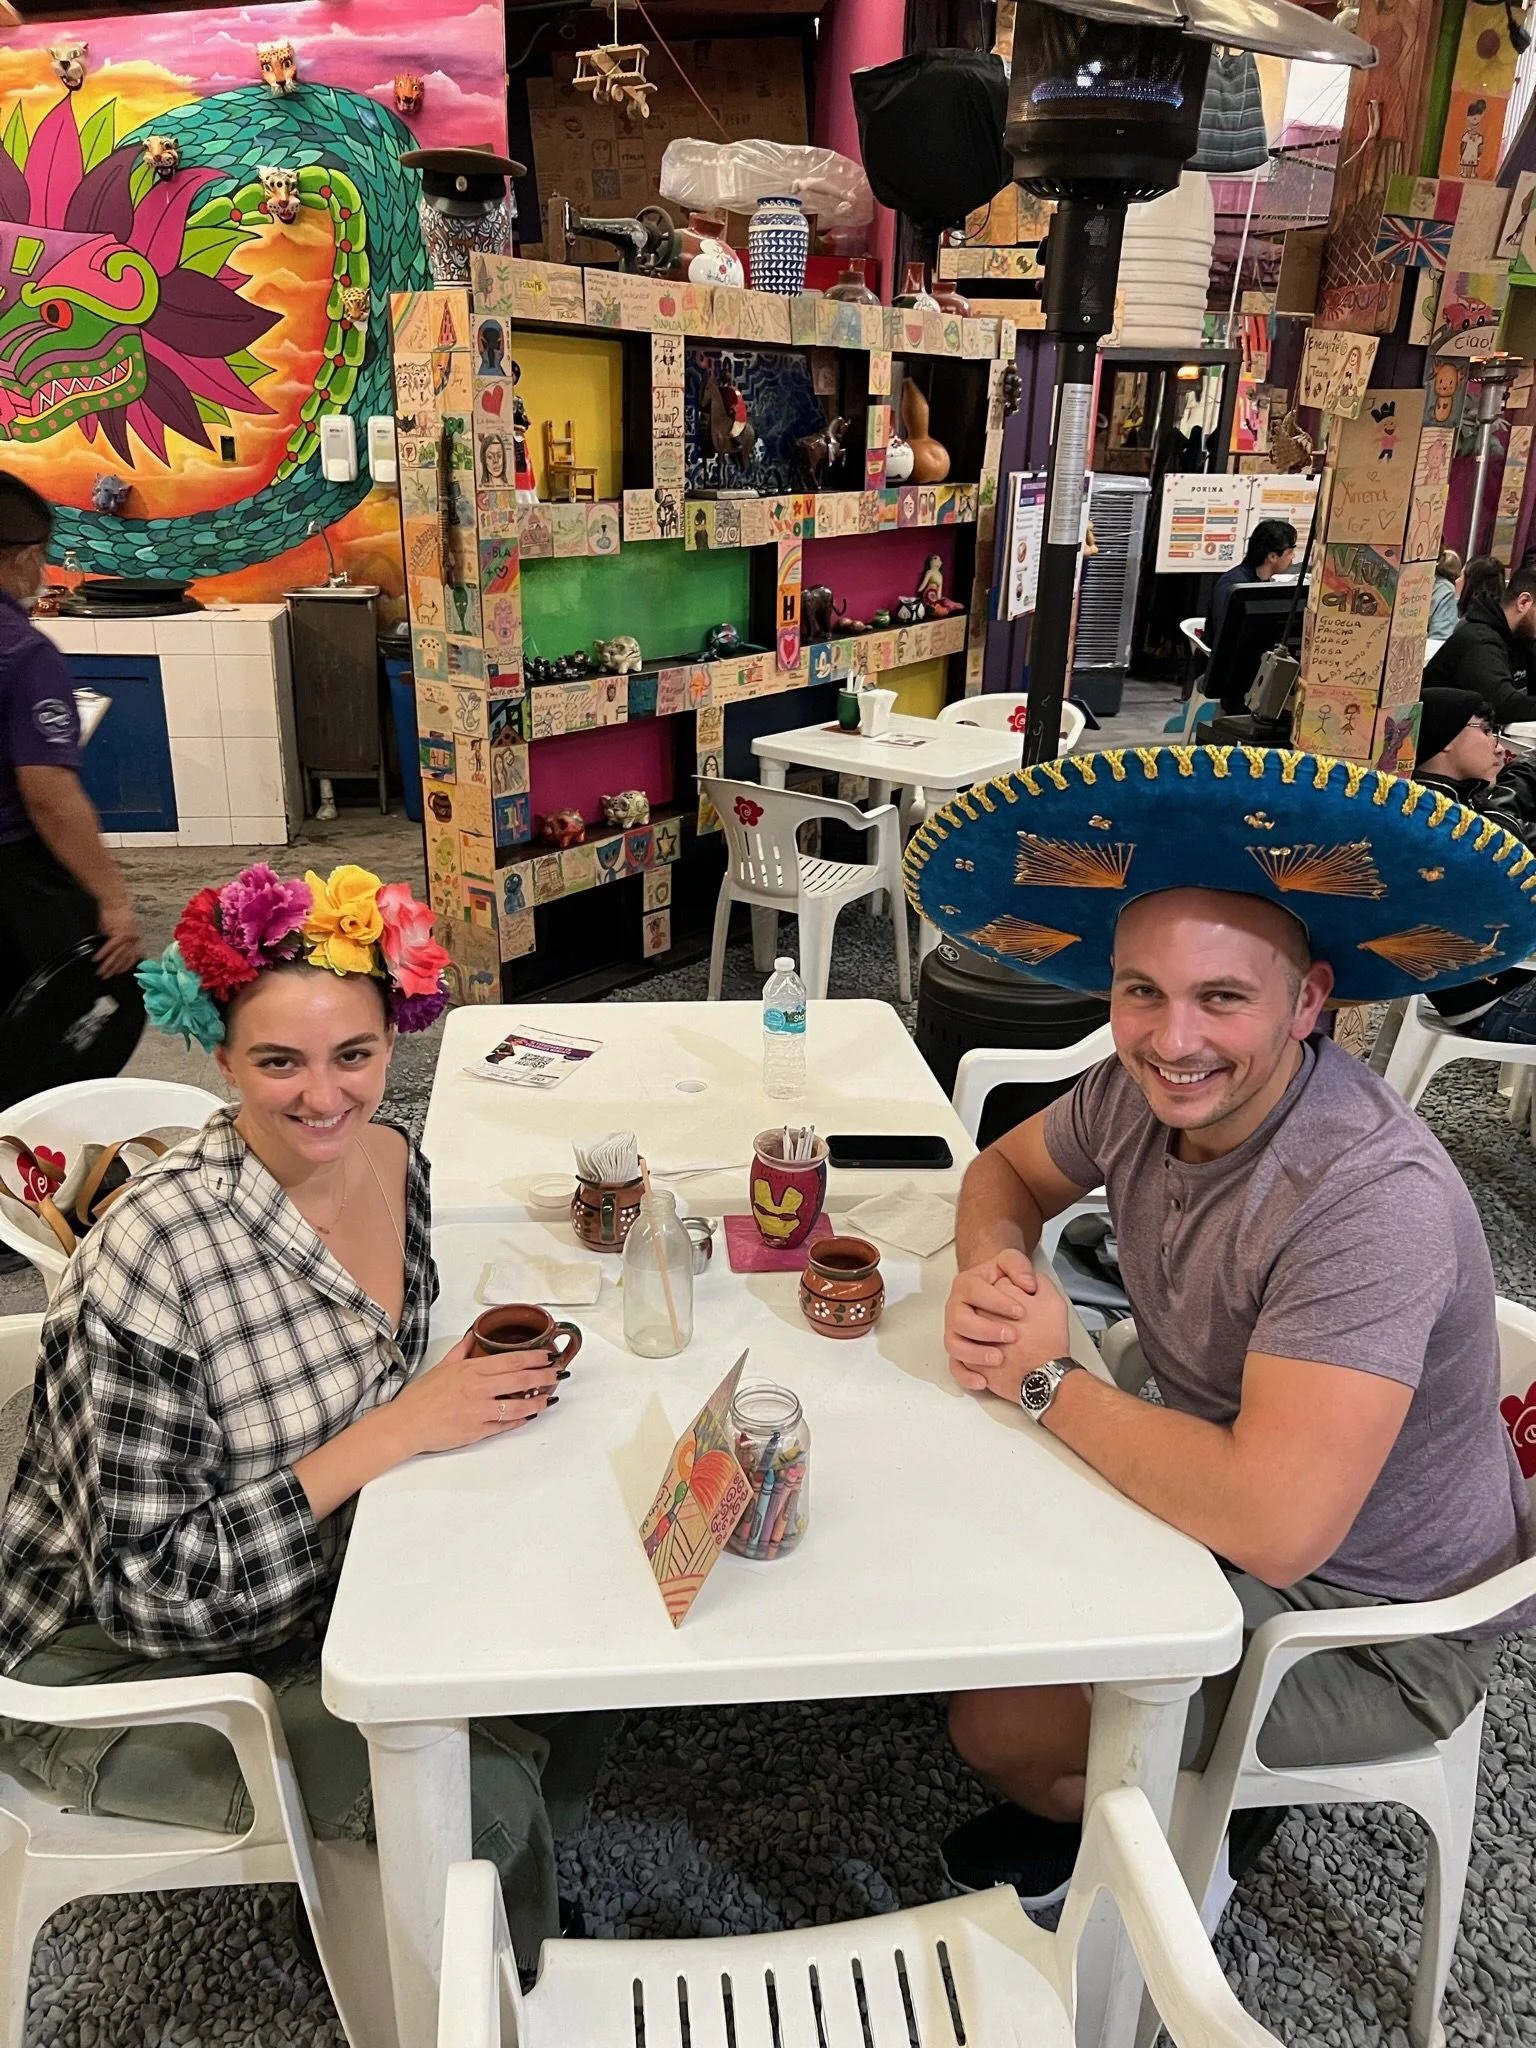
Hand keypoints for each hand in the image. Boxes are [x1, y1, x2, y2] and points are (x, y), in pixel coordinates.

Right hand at [95, 898, 141, 977]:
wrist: (115, 902)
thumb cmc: (118, 912)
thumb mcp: (124, 928)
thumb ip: (120, 939)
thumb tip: (114, 949)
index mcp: (135, 938)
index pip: (133, 956)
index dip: (126, 966)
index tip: (119, 972)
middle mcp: (133, 939)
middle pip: (124, 958)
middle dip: (114, 969)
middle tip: (107, 976)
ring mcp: (126, 937)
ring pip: (116, 955)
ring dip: (108, 965)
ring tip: (101, 972)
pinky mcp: (117, 934)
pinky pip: (109, 947)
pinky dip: (103, 954)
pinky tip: (97, 959)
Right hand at [386, 1330, 560, 1453]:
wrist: (406, 1424)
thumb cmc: (421, 1397)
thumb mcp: (442, 1366)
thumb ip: (462, 1350)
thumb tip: (473, 1335)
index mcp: (472, 1370)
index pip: (513, 1360)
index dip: (535, 1358)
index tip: (548, 1356)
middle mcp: (479, 1389)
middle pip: (522, 1379)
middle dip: (544, 1376)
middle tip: (558, 1374)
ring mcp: (481, 1411)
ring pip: (519, 1404)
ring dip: (538, 1400)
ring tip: (549, 1396)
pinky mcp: (479, 1431)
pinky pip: (507, 1424)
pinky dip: (522, 1418)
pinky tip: (530, 1414)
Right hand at [944, 1249, 1067, 1398]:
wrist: (997, 1298)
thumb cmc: (1005, 1284)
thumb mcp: (1014, 1265)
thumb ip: (1019, 1266)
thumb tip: (1027, 1284)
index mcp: (967, 1284)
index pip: (975, 1290)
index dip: (997, 1301)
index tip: (1021, 1312)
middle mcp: (956, 1307)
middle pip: (960, 1320)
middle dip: (986, 1329)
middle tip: (1012, 1335)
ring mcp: (955, 1331)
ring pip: (954, 1345)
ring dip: (975, 1354)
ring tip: (999, 1359)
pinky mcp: (959, 1352)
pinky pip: (955, 1367)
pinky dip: (966, 1376)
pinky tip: (984, 1382)